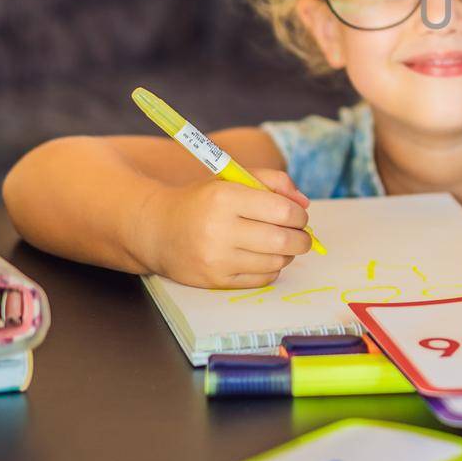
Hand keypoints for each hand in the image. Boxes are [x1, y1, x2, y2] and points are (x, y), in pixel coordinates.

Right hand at [133, 169, 311, 287]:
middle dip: (302, 238)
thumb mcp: (233, 179)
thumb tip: (304, 204)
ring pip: (276, 262)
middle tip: (301, 234)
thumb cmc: (202, 201)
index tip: (298, 215)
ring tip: (280, 244)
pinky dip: (271, 268)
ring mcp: (216, 259)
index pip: (282, 211)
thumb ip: (273, 182)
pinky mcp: (215, 281)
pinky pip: (262, 279)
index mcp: (225, 198)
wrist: (157, 229)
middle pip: (283, 241)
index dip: (299, 215)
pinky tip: (263, 257)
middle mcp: (219, 230)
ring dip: (288, 254)